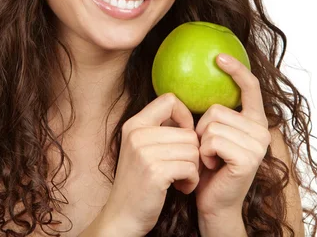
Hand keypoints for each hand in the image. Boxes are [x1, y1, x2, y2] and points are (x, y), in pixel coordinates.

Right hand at [101, 93, 199, 236]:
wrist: (122, 216)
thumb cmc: (139, 183)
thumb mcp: (141, 148)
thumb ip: (160, 130)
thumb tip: (189, 117)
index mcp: (134, 124)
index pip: (169, 100)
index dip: (185, 116)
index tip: (184, 137)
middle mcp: (137, 134)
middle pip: (188, 131)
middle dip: (193, 153)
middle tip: (183, 168)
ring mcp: (144, 152)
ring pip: (193, 149)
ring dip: (194, 169)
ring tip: (181, 179)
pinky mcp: (155, 172)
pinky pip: (191, 167)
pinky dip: (192, 181)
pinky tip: (181, 188)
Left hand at [193, 53, 270, 217]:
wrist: (212, 202)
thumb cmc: (208, 169)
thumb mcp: (210, 135)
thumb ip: (214, 114)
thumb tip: (200, 81)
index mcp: (253, 122)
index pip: (251, 88)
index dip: (237, 70)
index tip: (219, 56)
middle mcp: (261, 131)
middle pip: (217, 109)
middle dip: (202, 129)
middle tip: (208, 151)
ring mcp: (257, 145)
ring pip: (212, 125)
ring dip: (202, 144)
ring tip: (211, 159)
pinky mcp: (248, 158)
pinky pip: (212, 140)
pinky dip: (204, 154)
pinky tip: (212, 166)